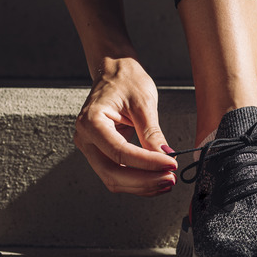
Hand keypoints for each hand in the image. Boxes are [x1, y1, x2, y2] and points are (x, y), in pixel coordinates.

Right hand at [74, 57, 177, 195]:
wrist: (114, 71)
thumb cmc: (126, 80)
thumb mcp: (143, 102)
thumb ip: (152, 132)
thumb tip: (166, 157)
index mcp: (91, 122)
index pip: (119, 152)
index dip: (147, 162)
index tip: (171, 164)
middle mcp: (85, 138)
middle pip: (112, 172)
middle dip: (144, 180)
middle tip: (171, 179)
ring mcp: (90, 148)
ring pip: (113, 178)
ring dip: (142, 185)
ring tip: (168, 181)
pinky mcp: (100, 153)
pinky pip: (117, 173)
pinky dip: (137, 180)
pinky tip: (157, 179)